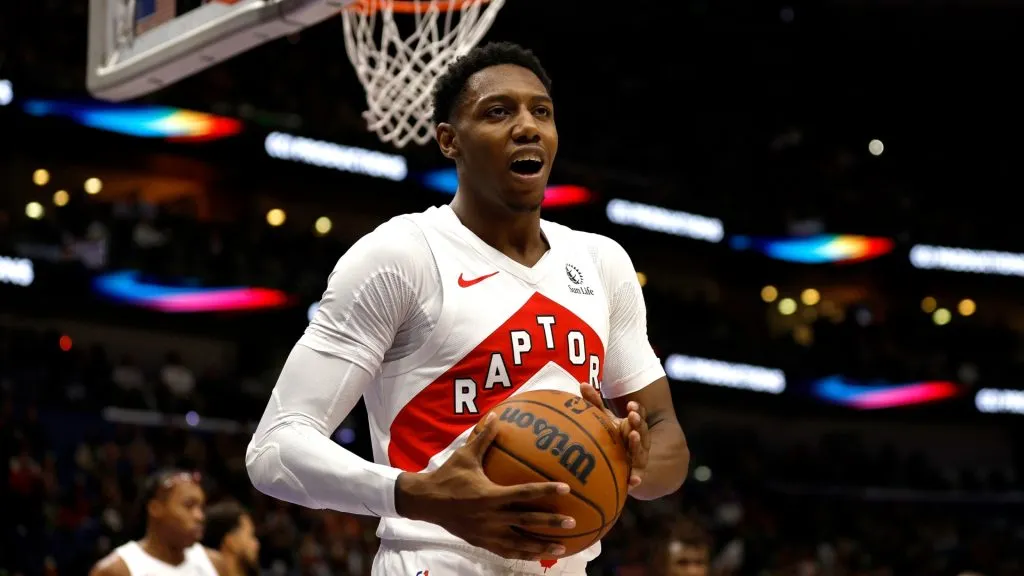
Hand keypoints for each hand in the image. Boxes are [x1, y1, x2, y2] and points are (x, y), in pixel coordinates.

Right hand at [394, 413, 575, 559]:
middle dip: (551, 522)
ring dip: (541, 546)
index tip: (566, 488)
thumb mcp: (466, 455)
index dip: (546, 490)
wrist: (426, 502)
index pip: (524, 493)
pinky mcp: (482, 542)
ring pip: (520, 543)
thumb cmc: (448, 476)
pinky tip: (538, 556)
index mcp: (490, 495)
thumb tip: (497, 415)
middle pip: (527, 521)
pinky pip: (507, 551)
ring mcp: (487, 533)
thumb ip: (483, 437)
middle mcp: (491, 517)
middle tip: (573, 521)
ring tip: (563, 548)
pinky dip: (524, 554)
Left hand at [579, 383, 649, 491]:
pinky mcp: (634, 474)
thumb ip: (594, 402)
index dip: (637, 410)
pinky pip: (637, 476)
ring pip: (641, 452)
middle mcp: (637, 441)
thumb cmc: (609, 435)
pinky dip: (636, 478)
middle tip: (632, 415)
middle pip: (642, 431)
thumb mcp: (603, 418)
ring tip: (633, 436)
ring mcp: (637, 458)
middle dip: (638, 423)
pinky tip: (633, 481)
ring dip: (637, 444)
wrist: (618, 462)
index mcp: (632, 426)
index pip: (639, 416)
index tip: (631, 405)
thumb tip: (582, 384)